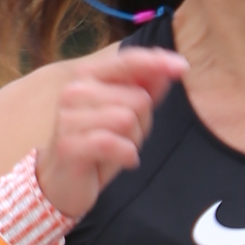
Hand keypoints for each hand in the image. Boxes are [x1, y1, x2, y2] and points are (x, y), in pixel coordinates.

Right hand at [36, 47, 184, 223]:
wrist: (61, 182)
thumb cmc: (96, 145)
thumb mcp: (124, 114)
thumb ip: (144, 89)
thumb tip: (168, 69)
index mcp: (87, 77)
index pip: (127, 61)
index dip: (157, 62)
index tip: (183, 67)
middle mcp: (74, 91)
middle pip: (138, 98)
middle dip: (142, 123)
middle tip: (124, 138)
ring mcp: (69, 118)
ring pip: (128, 120)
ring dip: (134, 140)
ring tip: (118, 150)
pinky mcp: (69, 145)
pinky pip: (115, 143)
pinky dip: (127, 155)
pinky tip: (123, 161)